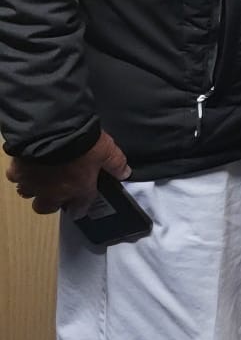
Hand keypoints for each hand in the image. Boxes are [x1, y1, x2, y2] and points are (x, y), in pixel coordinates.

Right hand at [6, 130, 130, 216]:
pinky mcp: (18, 172)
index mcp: (78, 189)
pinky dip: (20, 172)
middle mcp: (53, 192)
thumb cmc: (84, 144)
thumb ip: (116, 164)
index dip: (80, 208)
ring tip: (40, 177)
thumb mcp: (107, 151)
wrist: (55, 131)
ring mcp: (33, 183)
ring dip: (34, 188)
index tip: (79, 208)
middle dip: (50, 202)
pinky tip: (27, 164)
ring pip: (28, 194)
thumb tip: (125, 173)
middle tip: (56, 191)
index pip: (80, 207)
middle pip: (46, 207)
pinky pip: (16, 177)